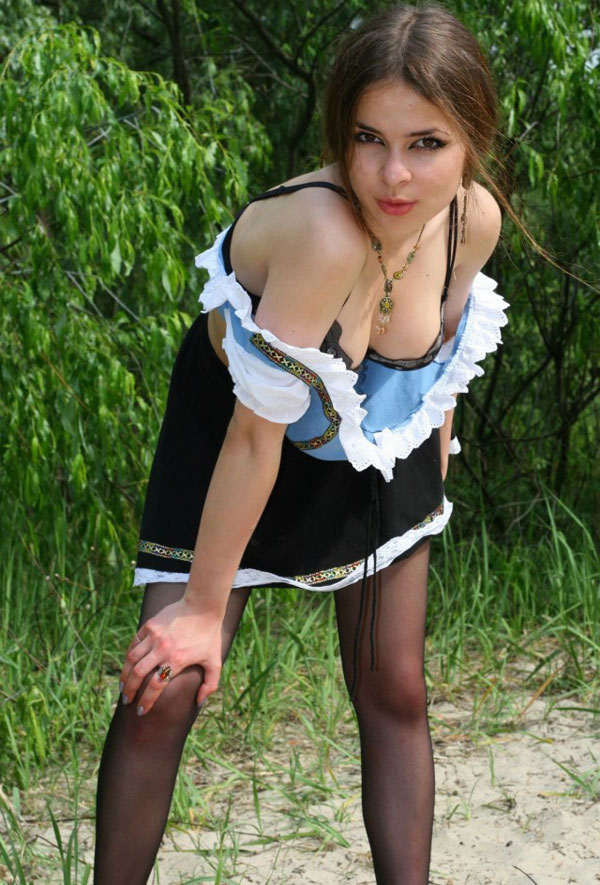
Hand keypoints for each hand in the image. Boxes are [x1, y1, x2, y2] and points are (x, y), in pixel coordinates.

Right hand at [119, 597, 222, 714]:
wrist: (203, 606)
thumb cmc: (210, 635)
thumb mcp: (215, 661)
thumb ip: (210, 684)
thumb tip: (199, 703)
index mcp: (176, 660)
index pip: (155, 686)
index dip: (146, 701)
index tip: (141, 711)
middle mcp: (162, 649)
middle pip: (138, 674)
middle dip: (129, 691)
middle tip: (126, 700)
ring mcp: (154, 636)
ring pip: (132, 659)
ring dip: (125, 674)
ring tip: (123, 685)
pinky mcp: (150, 625)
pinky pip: (135, 643)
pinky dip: (129, 655)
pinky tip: (128, 664)